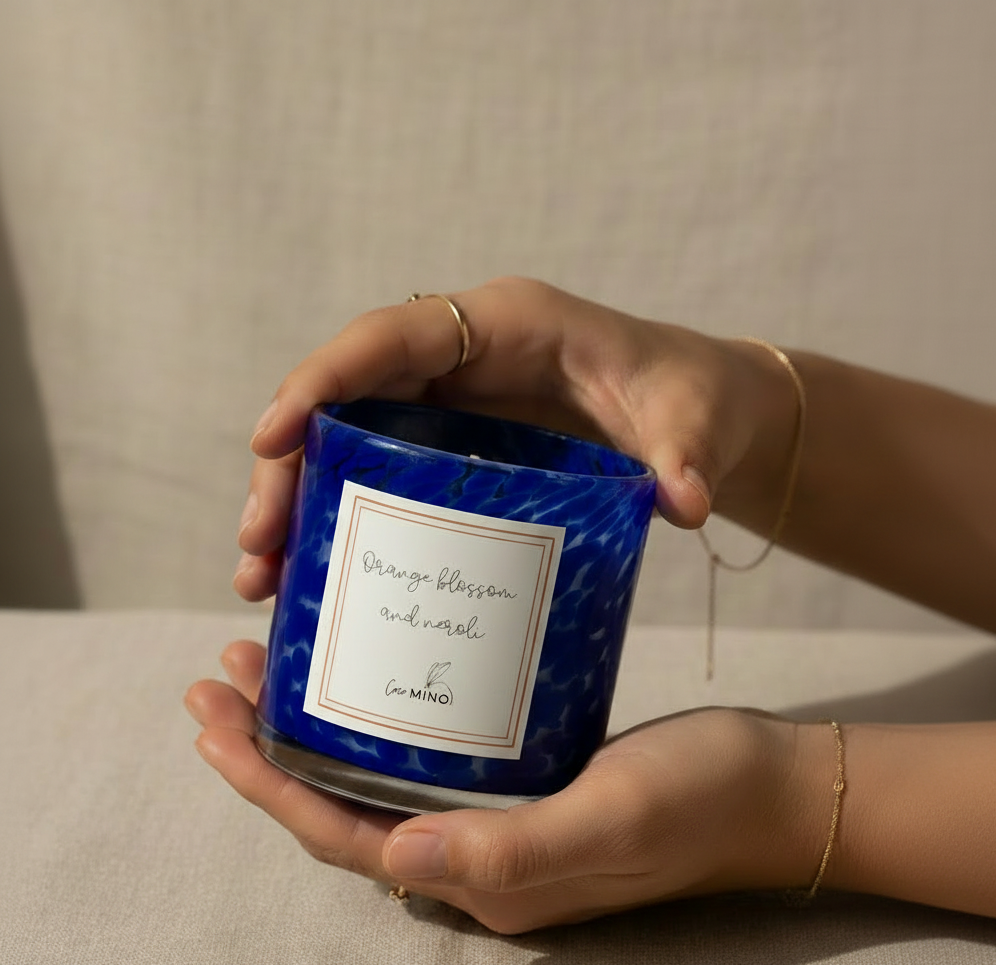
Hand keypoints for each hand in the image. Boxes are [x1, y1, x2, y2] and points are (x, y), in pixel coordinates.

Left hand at [185, 641, 833, 933]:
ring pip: (381, 776)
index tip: (217, 719)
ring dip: (320, 727)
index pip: (348, 838)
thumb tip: (395, 856)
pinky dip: (383, 714)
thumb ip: (512, 850)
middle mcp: (479, 856)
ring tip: (274, 666)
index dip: (271, 785)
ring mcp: (501, 817)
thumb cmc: (701, 799)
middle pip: (346, 806)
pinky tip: (377, 666)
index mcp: (487, 878)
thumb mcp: (613, 817)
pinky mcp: (525, 777)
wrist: (771, 788)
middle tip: (223, 677)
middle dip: (272, 749)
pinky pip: (430, 752)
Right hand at [234, 277, 799, 600]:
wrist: (703, 412)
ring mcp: (455, 400)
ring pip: (349, 436)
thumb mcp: (691, 419)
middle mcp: (464, 354)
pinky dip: (342, 515)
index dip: (323, 379)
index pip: (393, 335)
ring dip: (300, 500)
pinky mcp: (459, 443)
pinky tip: (320, 574)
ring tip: (265, 576)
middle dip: (290, 464)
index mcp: (507, 322)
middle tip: (258, 544)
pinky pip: (379, 467)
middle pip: (348, 395)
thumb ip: (684, 455)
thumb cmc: (691, 396)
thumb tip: (683, 503)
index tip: (270, 436)